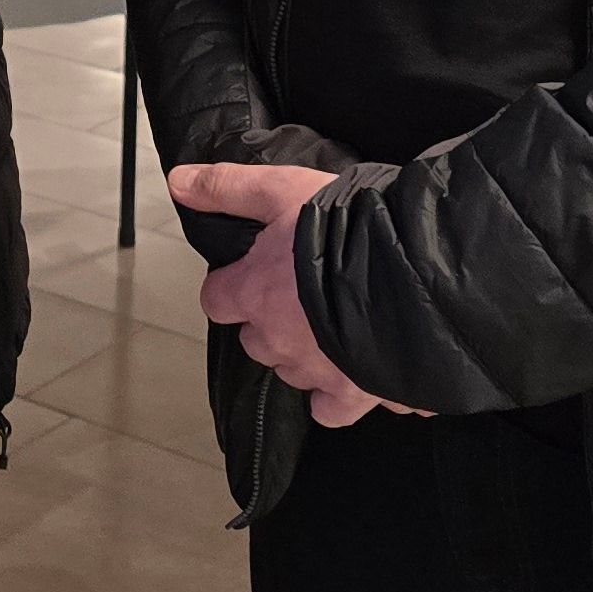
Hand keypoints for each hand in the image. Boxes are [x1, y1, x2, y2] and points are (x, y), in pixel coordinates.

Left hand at [166, 161, 420, 427]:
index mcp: (253, 292)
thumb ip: (227, 187)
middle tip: (307, 292)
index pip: (217, 300)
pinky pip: (333, 410)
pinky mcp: (354, 395)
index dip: (235, 285)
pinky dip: (341, 394)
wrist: (415, 269)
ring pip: (294, 371)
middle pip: (256, 339)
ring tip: (338, 323)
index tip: (257, 272)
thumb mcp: (283, 188)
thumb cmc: (348, 225)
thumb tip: (178, 182)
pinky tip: (358, 369)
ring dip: (307, 353)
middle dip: (273, 321)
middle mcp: (275, 339)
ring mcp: (314, 371)